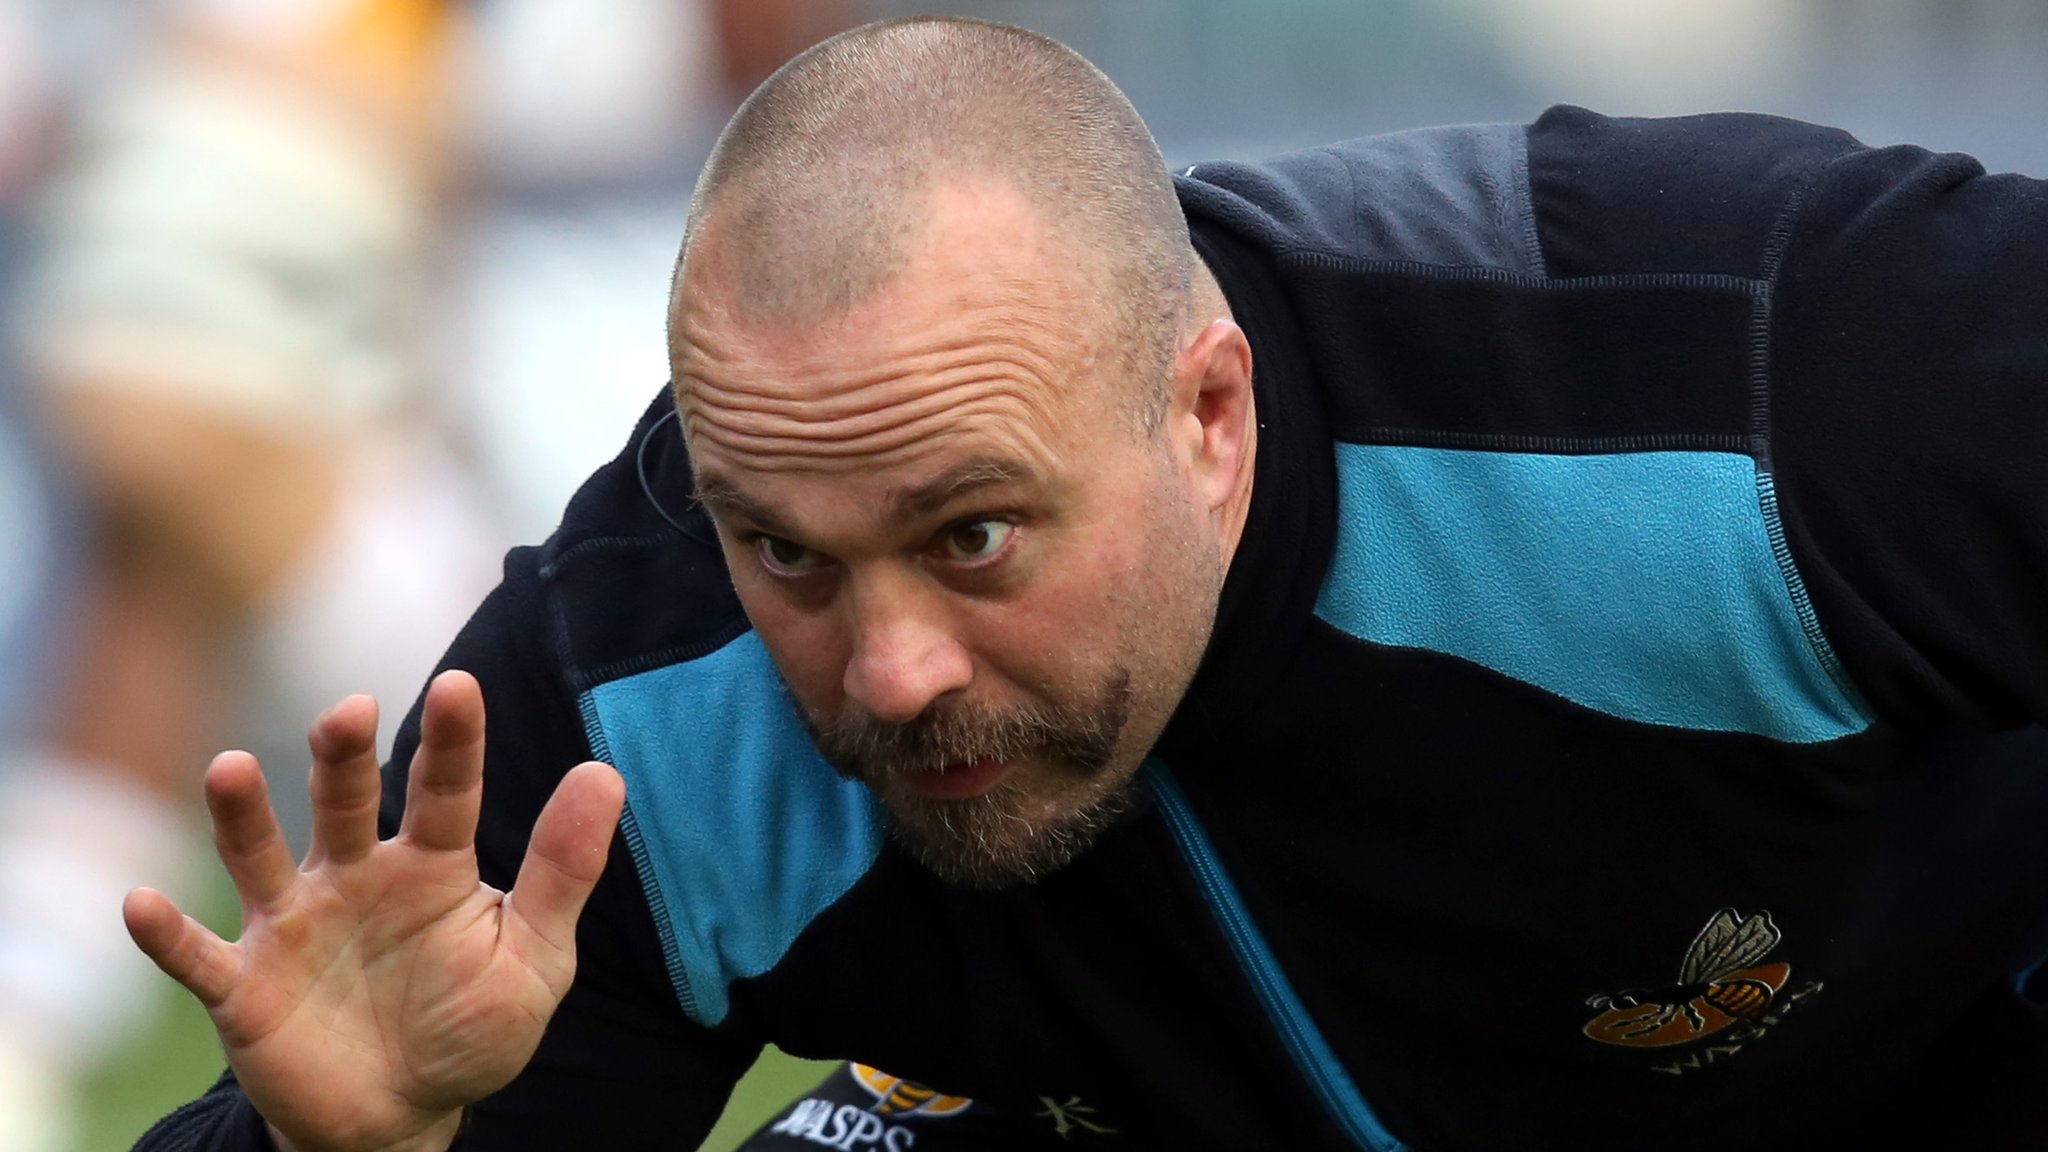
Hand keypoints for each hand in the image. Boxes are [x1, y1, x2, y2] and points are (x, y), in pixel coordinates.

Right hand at [123, 670, 625, 1151]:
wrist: (400, 1115)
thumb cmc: (470, 1024)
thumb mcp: (532, 958)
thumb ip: (562, 872)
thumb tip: (605, 773)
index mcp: (432, 866)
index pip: (445, 790)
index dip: (452, 740)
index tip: (460, 687)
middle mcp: (355, 876)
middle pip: (344, 802)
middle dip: (342, 756)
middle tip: (349, 712)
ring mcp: (294, 926)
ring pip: (260, 856)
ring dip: (242, 814)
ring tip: (229, 768)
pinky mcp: (245, 987)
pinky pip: (198, 956)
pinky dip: (168, 934)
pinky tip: (141, 904)